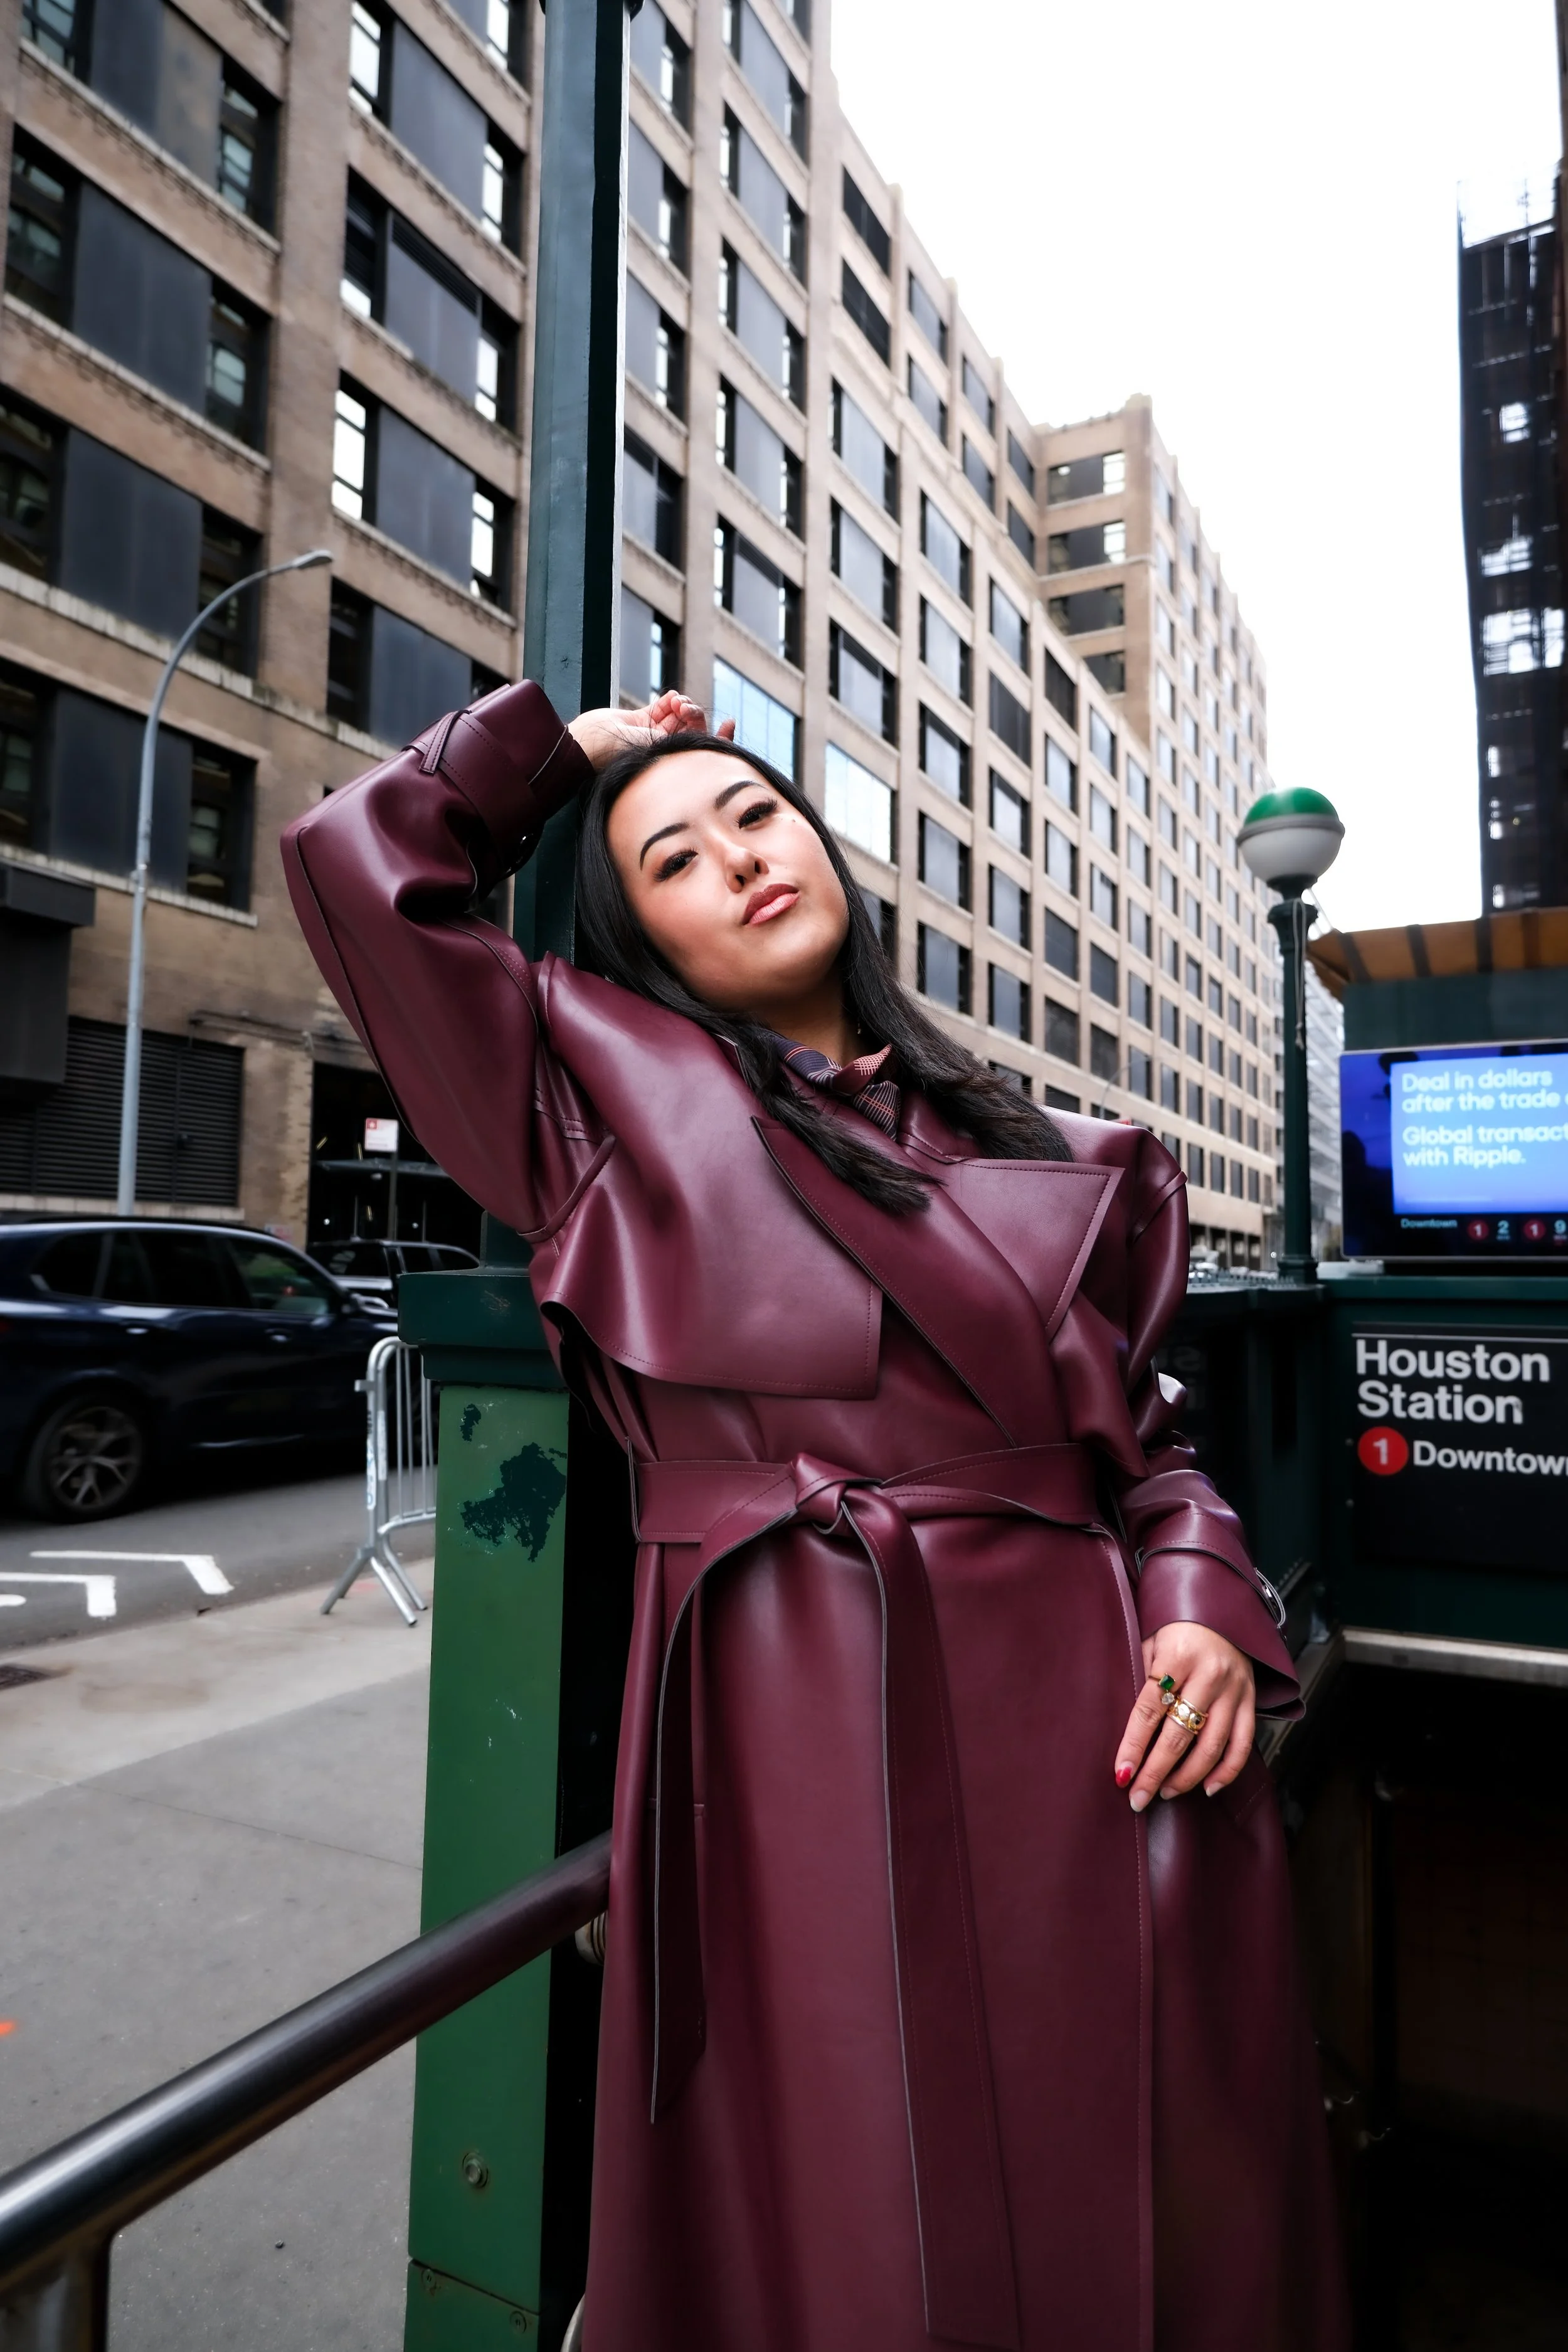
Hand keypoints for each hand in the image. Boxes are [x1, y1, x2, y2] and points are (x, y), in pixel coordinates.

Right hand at [568, 689, 734, 772]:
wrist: (586, 745)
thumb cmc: (618, 756)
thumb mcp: (656, 752)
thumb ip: (681, 744)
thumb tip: (713, 742)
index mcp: (670, 764)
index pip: (701, 751)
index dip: (719, 739)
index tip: (730, 723)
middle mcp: (662, 751)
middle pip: (691, 730)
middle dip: (694, 716)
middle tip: (685, 708)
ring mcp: (651, 735)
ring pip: (677, 716)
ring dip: (682, 705)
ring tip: (676, 702)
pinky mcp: (638, 720)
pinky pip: (661, 708)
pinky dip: (669, 700)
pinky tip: (671, 698)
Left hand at [1114, 1621, 1254, 1810]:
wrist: (1223, 1606)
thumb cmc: (1177, 1625)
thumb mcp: (1151, 1639)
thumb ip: (1141, 1677)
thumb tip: (1126, 1729)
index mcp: (1177, 1656)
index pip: (1149, 1711)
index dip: (1134, 1746)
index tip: (1121, 1775)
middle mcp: (1209, 1675)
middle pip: (1179, 1736)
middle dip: (1156, 1772)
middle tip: (1139, 1798)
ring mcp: (1234, 1689)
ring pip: (1212, 1746)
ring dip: (1187, 1777)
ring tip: (1166, 1792)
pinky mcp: (1250, 1699)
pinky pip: (1243, 1744)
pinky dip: (1227, 1771)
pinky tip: (1208, 1787)